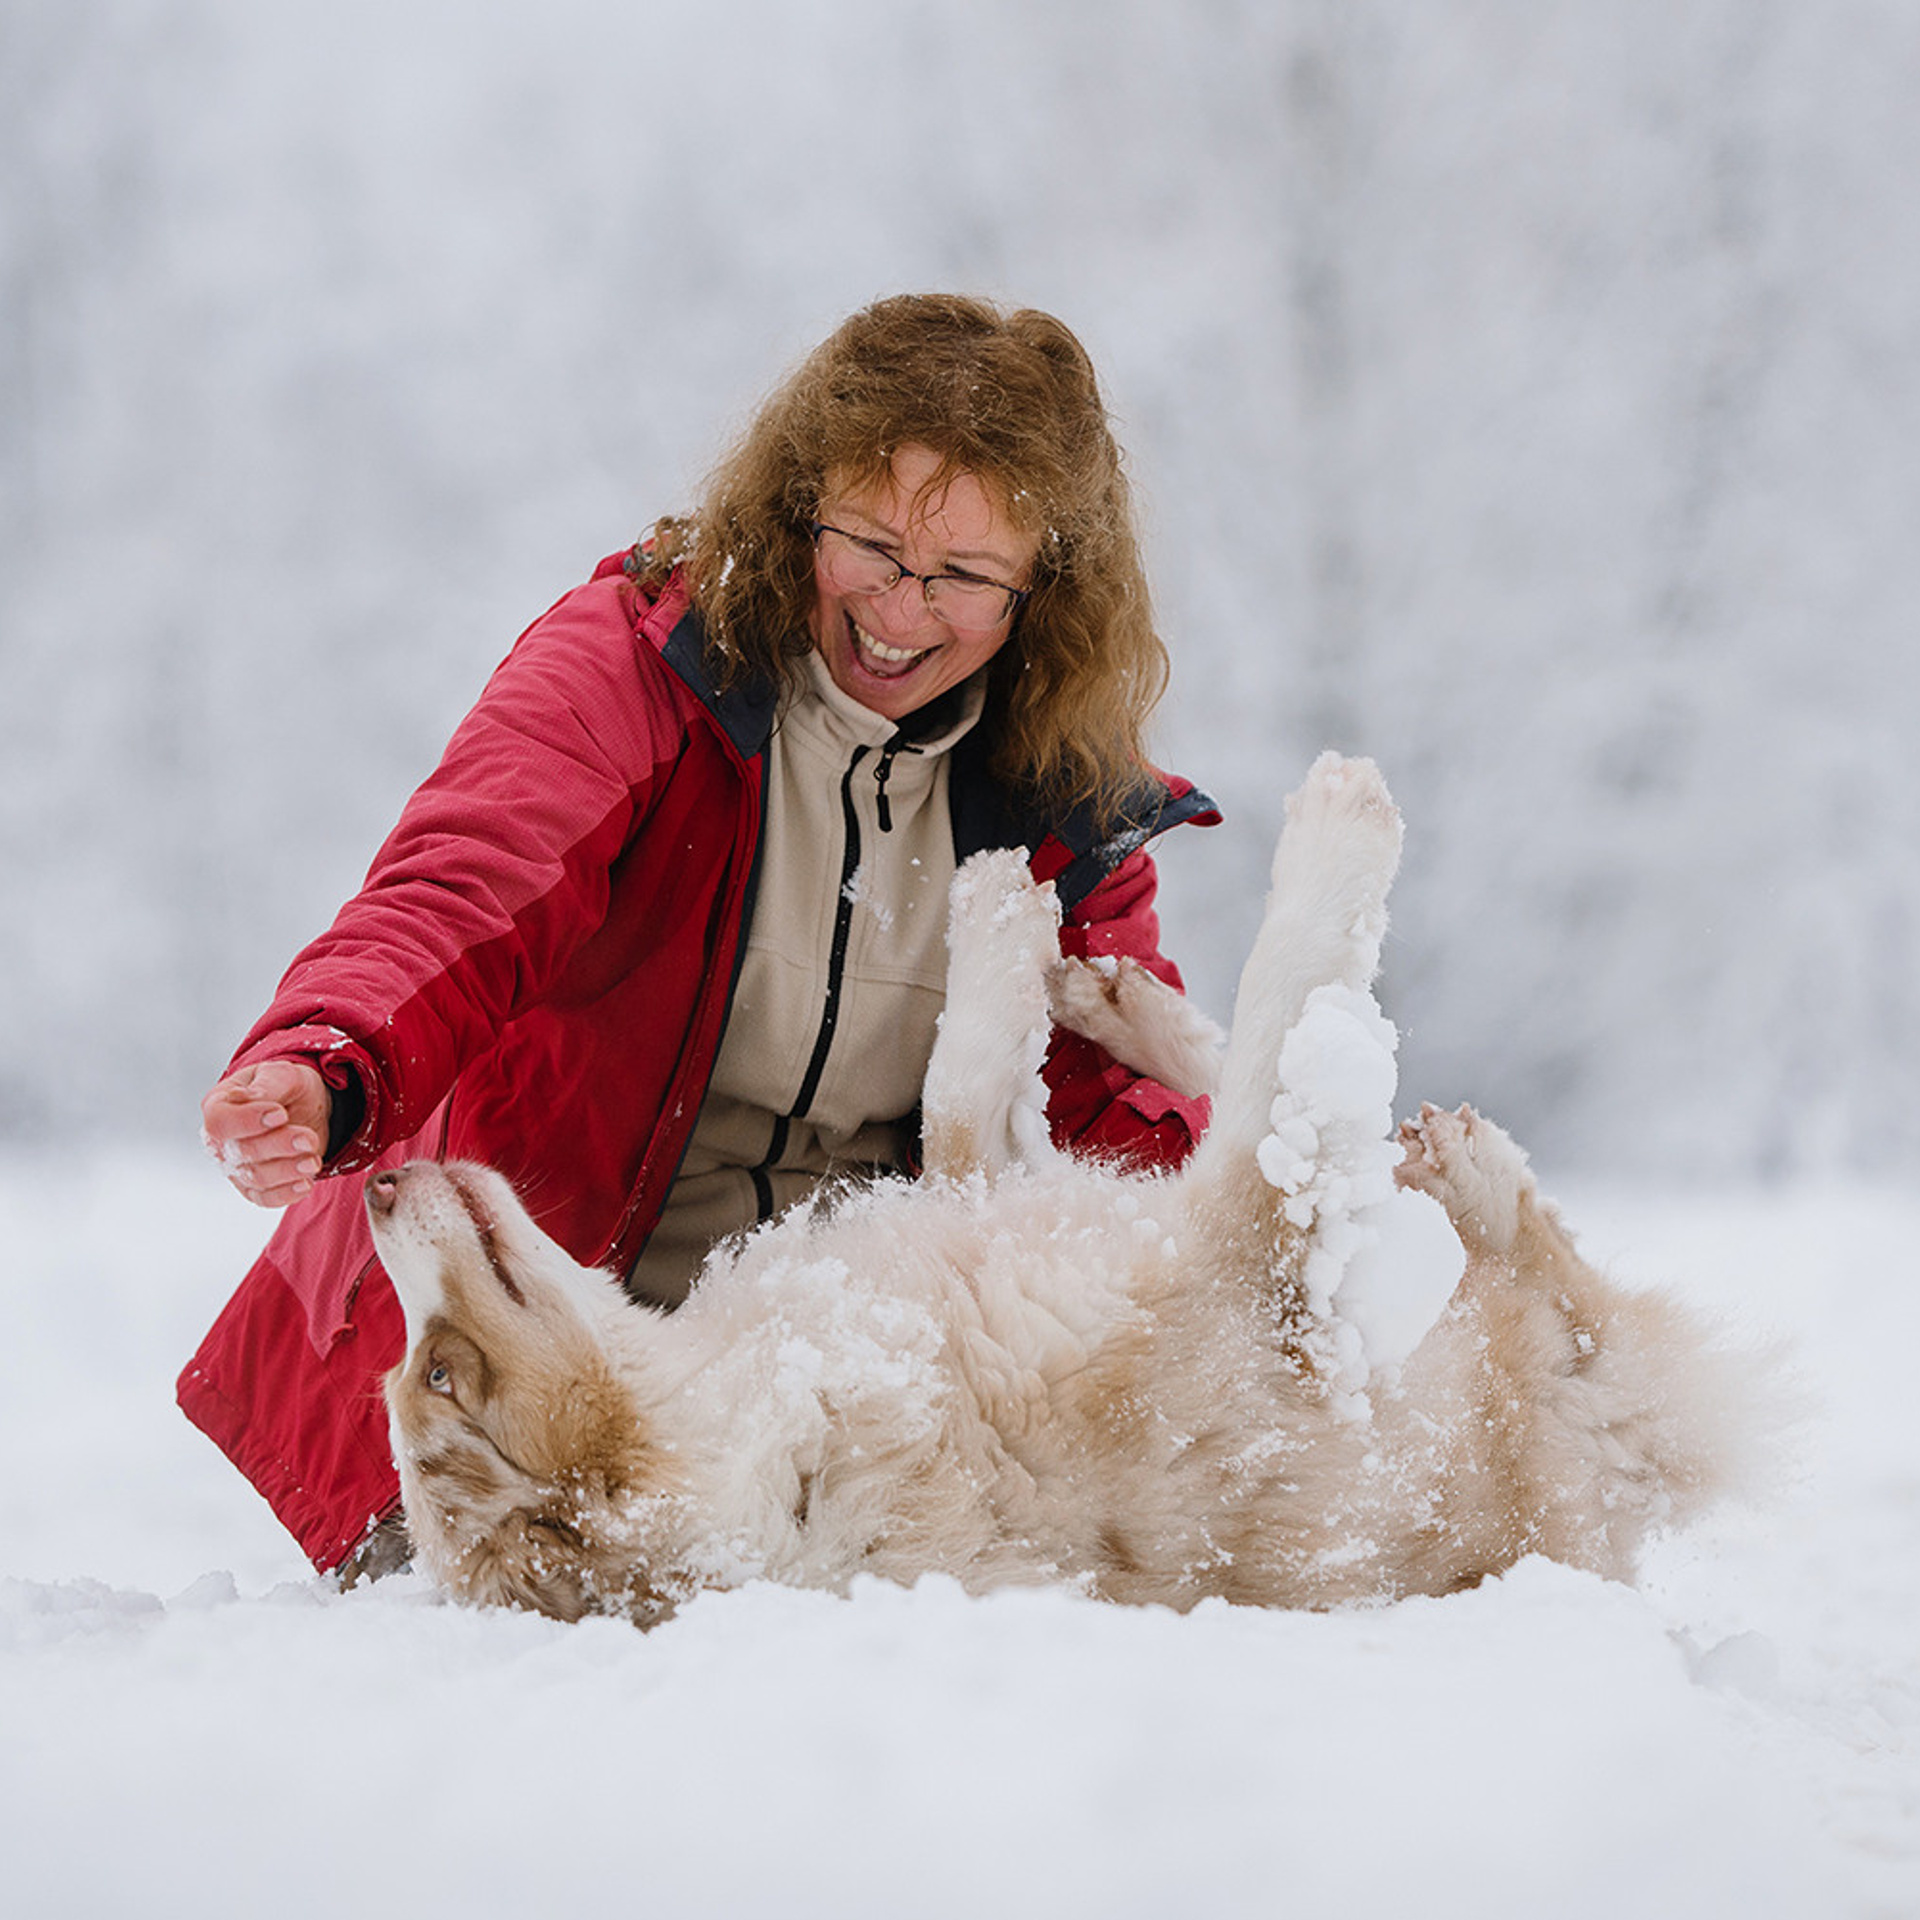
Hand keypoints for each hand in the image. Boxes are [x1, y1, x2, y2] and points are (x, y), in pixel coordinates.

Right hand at [201, 1060, 332, 1206]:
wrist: (306, 1106)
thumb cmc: (287, 1087)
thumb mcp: (283, 1074)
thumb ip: (268, 1085)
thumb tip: (252, 1099)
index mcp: (219, 1106)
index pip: (220, 1122)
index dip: (247, 1121)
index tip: (280, 1114)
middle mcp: (221, 1141)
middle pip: (241, 1153)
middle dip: (279, 1146)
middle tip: (308, 1138)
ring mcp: (236, 1167)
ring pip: (256, 1178)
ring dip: (288, 1170)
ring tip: (313, 1159)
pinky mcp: (255, 1187)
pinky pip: (266, 1199)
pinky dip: (287, 1194)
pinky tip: (306, 1183)